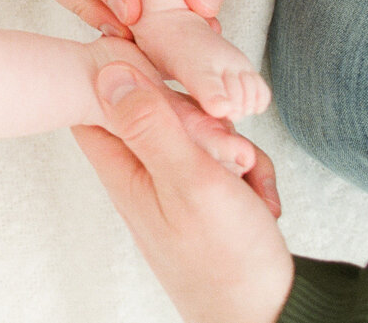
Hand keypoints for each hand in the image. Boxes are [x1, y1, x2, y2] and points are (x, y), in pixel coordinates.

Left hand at [74, 63, 289, 322]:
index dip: (122, 74)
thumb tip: (106, 69)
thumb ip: (150, 126)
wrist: (272, 316)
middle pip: (159, 111)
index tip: (164, 75)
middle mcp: (144, 176)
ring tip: (244, 183)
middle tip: (223, 150)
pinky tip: (261, 201)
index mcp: (125, 170)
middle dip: (201, 120)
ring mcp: (177, 187)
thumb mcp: (190, 182)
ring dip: (235, 150)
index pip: (96, 103)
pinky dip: (251, 175)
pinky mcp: (208, 197)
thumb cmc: (227, 259)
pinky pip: (227, 162)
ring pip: (201, 134)